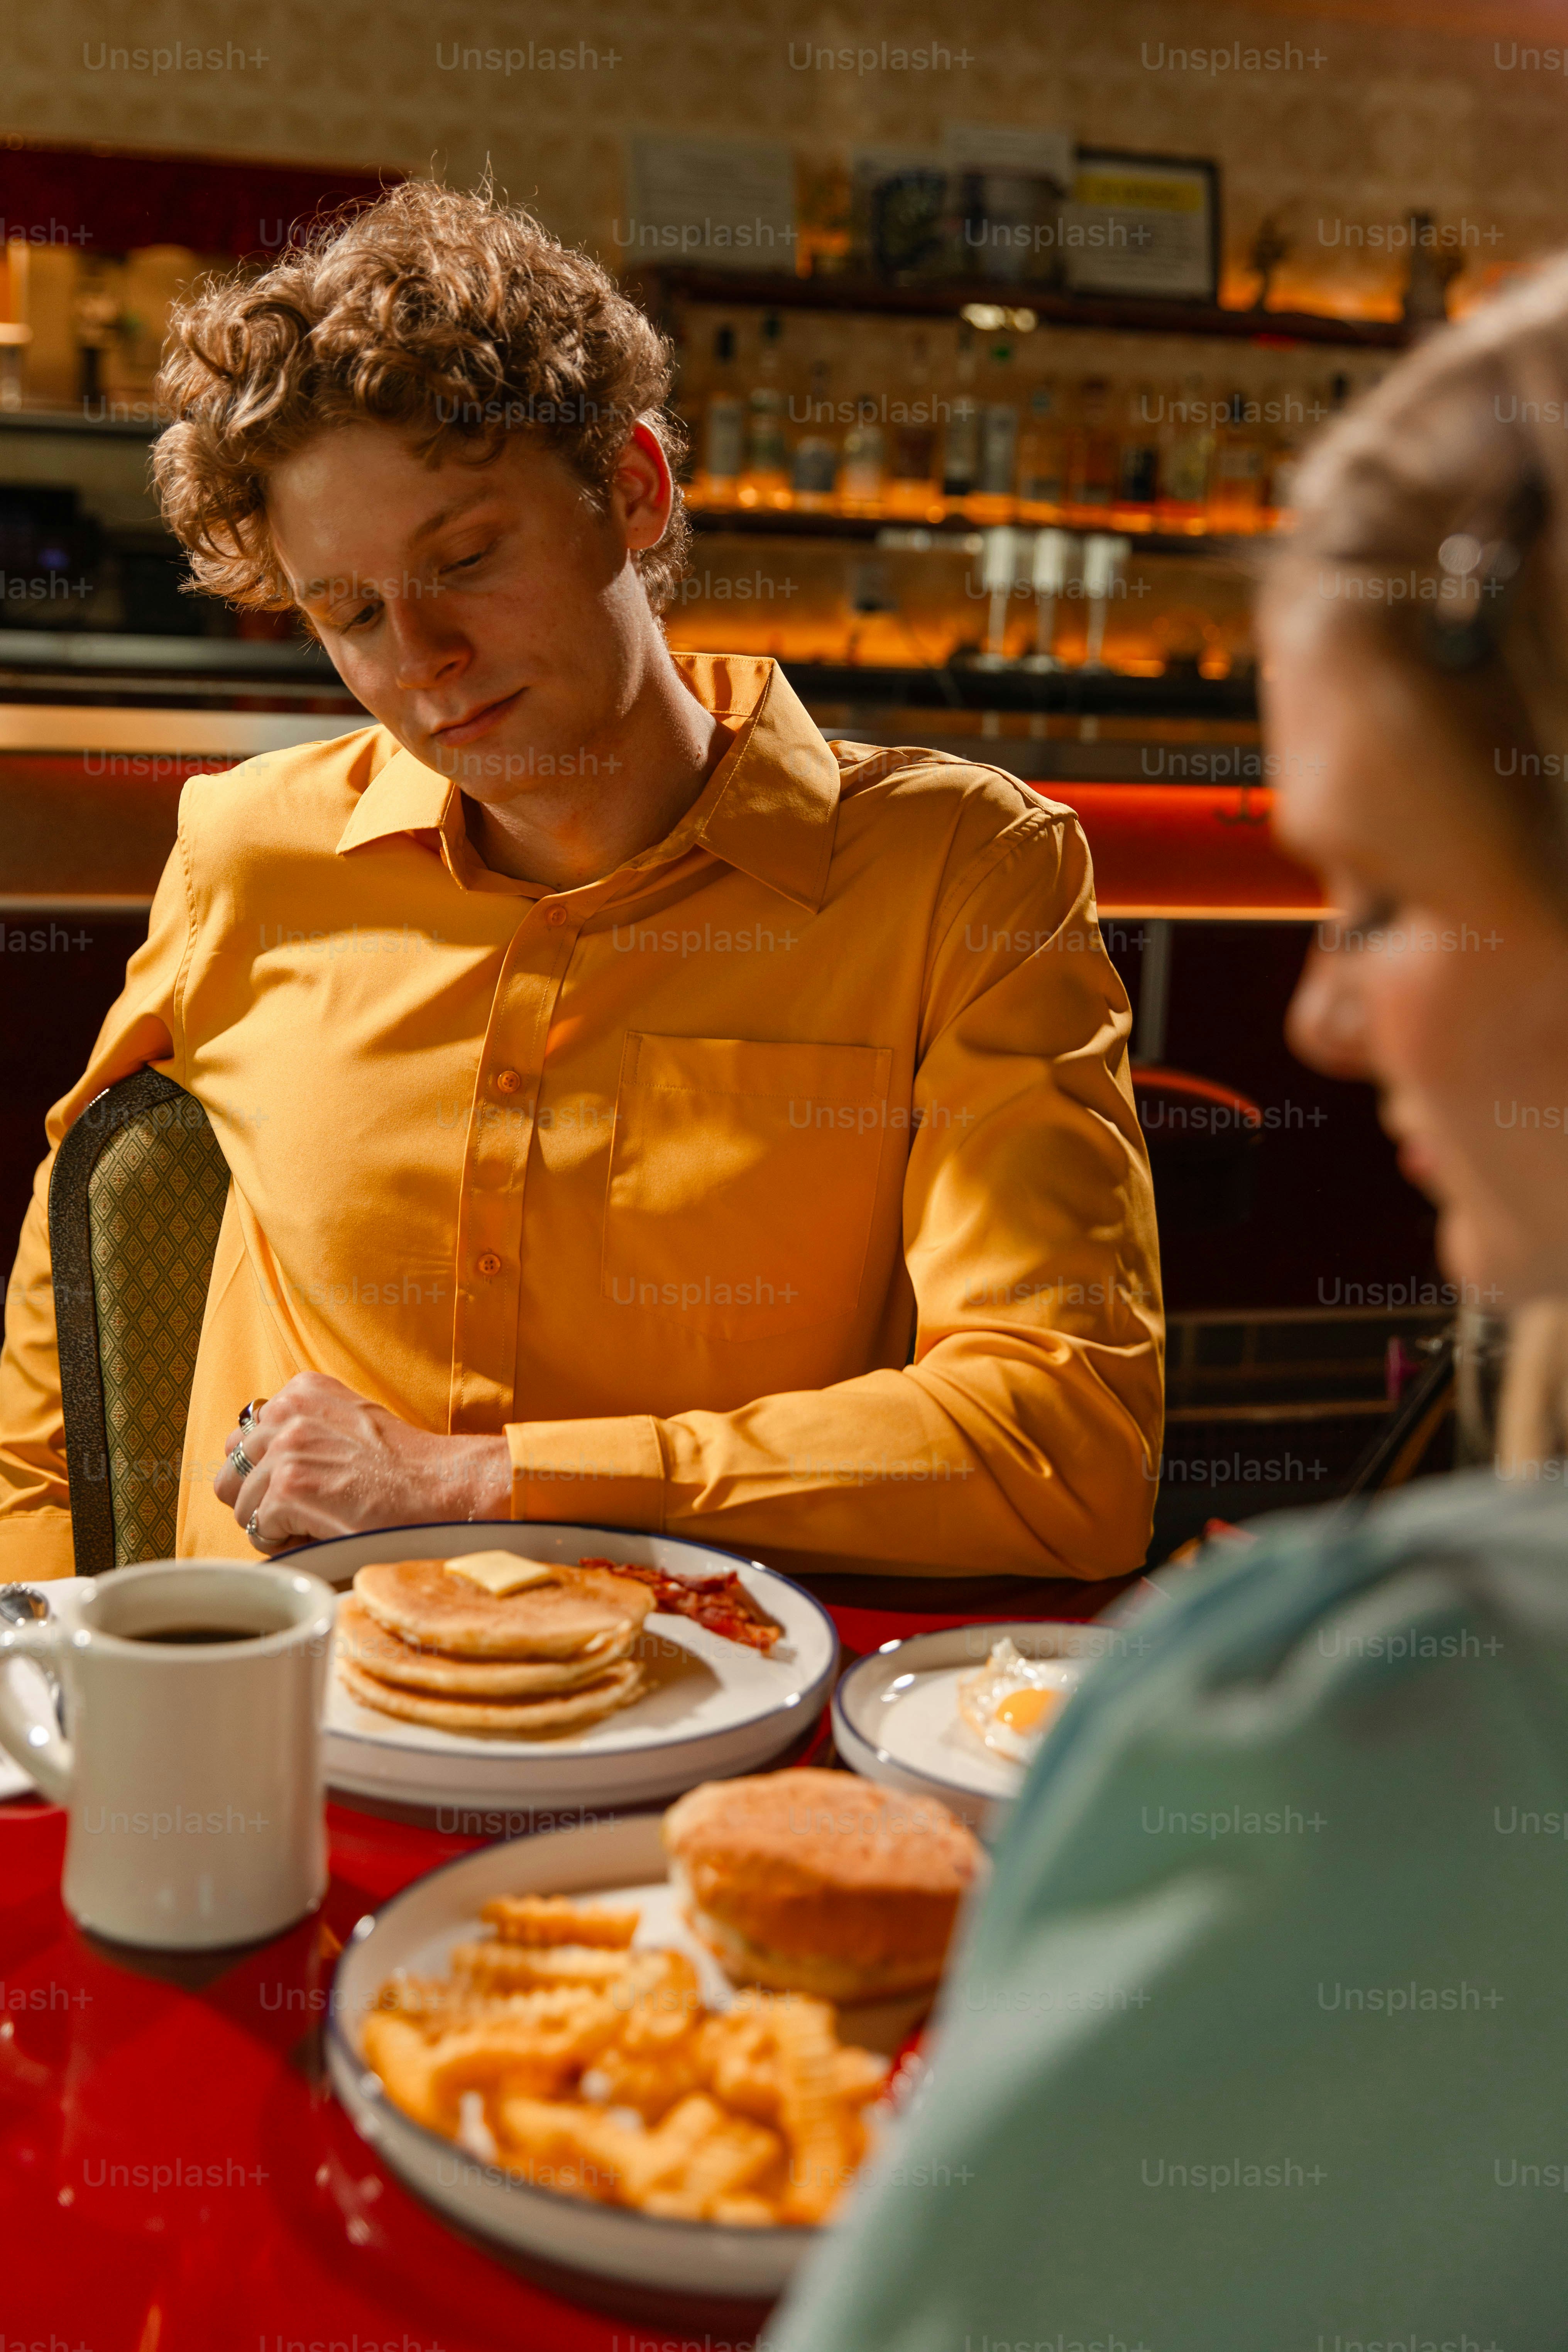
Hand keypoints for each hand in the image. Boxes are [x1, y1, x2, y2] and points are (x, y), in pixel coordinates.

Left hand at [214, 1372, 511, 1551]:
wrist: (442, 1488)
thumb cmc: (403, 1467)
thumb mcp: (347, 1423)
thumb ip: (299, 1429)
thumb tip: (247, 1463)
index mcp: (301, 1391)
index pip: (244, 1438)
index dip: (267, 1472)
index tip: (303, 1485)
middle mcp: (288, 1412)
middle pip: (231, 1470)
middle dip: (258, 1498)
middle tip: (303, 1510)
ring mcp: (287, 1449)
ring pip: (241, 1505)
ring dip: (273, 1524)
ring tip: (319, 1520)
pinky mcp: (291, 1487)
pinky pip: (259, 1530)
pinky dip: (286, 1542)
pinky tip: (323, 1531)